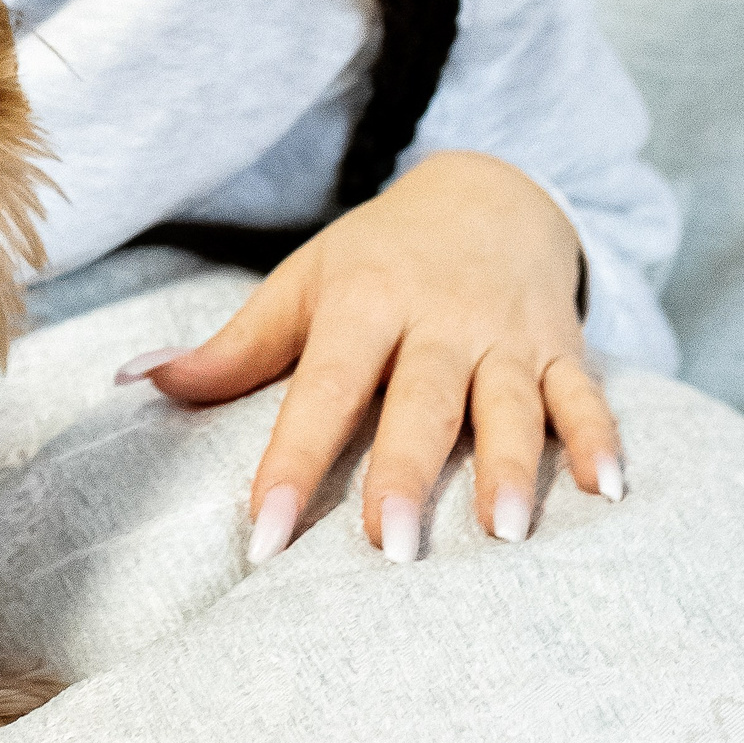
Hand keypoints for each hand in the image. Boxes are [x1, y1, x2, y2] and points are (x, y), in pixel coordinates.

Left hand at [118, 151, 622, 562]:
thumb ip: (228, 349)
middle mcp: (439, 321)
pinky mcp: (561, 346)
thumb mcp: (299, 287)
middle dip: (407, 474)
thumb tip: (133, 382)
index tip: (265, 536)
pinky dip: (601, 439)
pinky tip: (610, 492)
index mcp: (363, 305)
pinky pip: (587, 394)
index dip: (293, 464)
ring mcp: (506, 336)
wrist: (489, 192)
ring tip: (508, 533)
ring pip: (512, 405)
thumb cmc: (374, 260)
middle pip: (422, 404)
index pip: (321, 392)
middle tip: (392, 550)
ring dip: (515, 468)